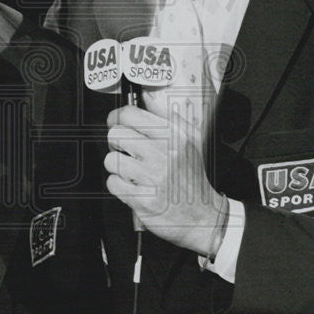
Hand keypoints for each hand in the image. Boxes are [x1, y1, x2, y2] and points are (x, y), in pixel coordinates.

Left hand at [104, 104, 226, 254]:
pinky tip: (133, 186)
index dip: (117, 118)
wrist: (202, 216)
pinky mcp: (143, 199)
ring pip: (111, 159)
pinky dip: (119, 186)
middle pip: (116, 134)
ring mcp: (153, 177)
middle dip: (116, 143)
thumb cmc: (193, 177)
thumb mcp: (190, 139)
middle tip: (126, 151)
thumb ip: (166, 115)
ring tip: (132, 171)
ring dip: (118, 167)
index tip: (118, 124)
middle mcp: (164, 153)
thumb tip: (146, 97)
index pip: (129, 114)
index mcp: (173, 135)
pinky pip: (113, 183)